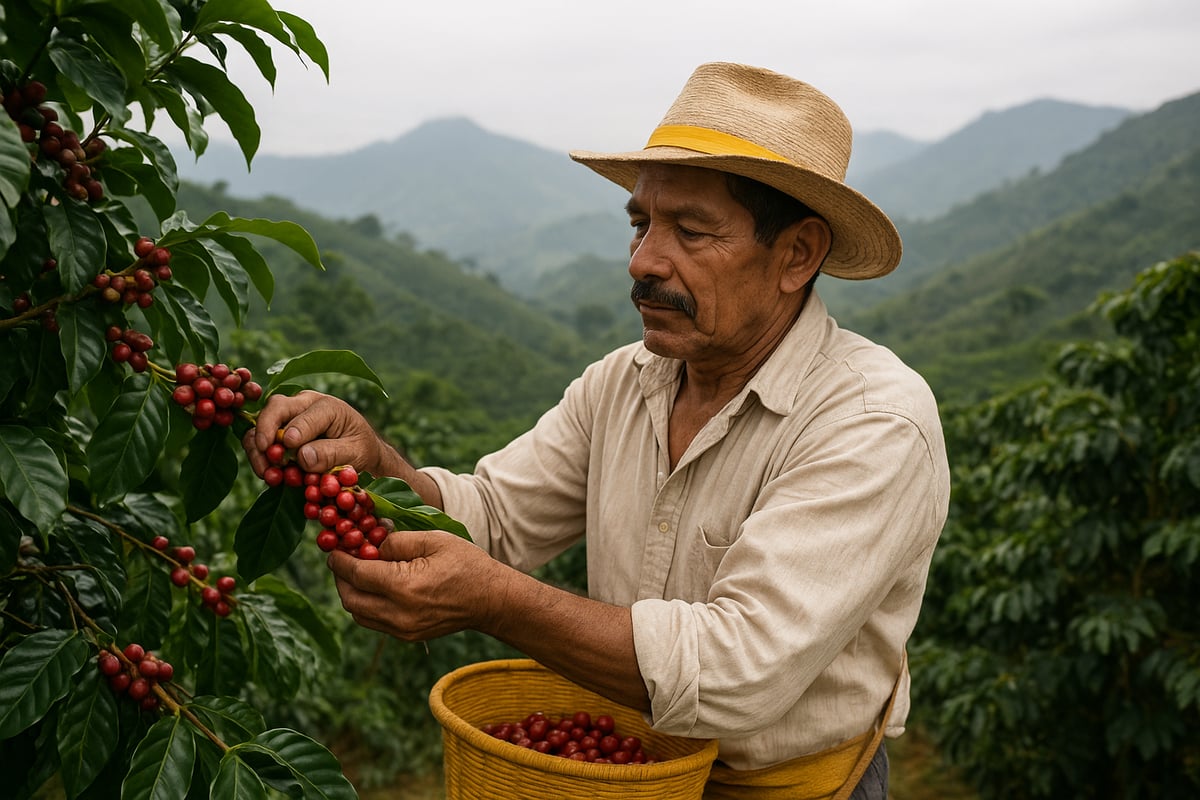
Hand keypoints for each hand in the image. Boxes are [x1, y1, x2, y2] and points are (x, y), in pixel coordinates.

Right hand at [242, 390, 393, 477]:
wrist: (360, 451)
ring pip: (260, 425)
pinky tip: (270, 475)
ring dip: (258, 451)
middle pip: (275, 409)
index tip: (289, 451)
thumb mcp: (356, 452)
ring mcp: (288, 417)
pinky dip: (259, 458)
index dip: (294, 433)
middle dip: (266, 433)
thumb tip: (302, 456)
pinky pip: (258, 441)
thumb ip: (331, 453)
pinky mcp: (278, 432)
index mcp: (327, 406)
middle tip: (268, 458)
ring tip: (268, 475)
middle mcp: (303, 405)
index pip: (303, 416)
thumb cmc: (361, 448)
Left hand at [327, 529, 499, 641]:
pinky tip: (374, 587)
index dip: (339, 559)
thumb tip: (371, 541)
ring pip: (358, 614)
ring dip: (350, 593)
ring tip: (356, 572)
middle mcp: (398, 613)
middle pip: (350, 598)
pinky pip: (373, 622)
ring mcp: (402, 629)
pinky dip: (365, 605)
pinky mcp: (406, 636)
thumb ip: (397, 540)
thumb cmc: (466, 564)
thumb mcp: (433, 540)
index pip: (356, 573)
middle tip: (341, 558)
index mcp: (404, 586)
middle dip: (340, 577)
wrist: (490, 600)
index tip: (332, 547)